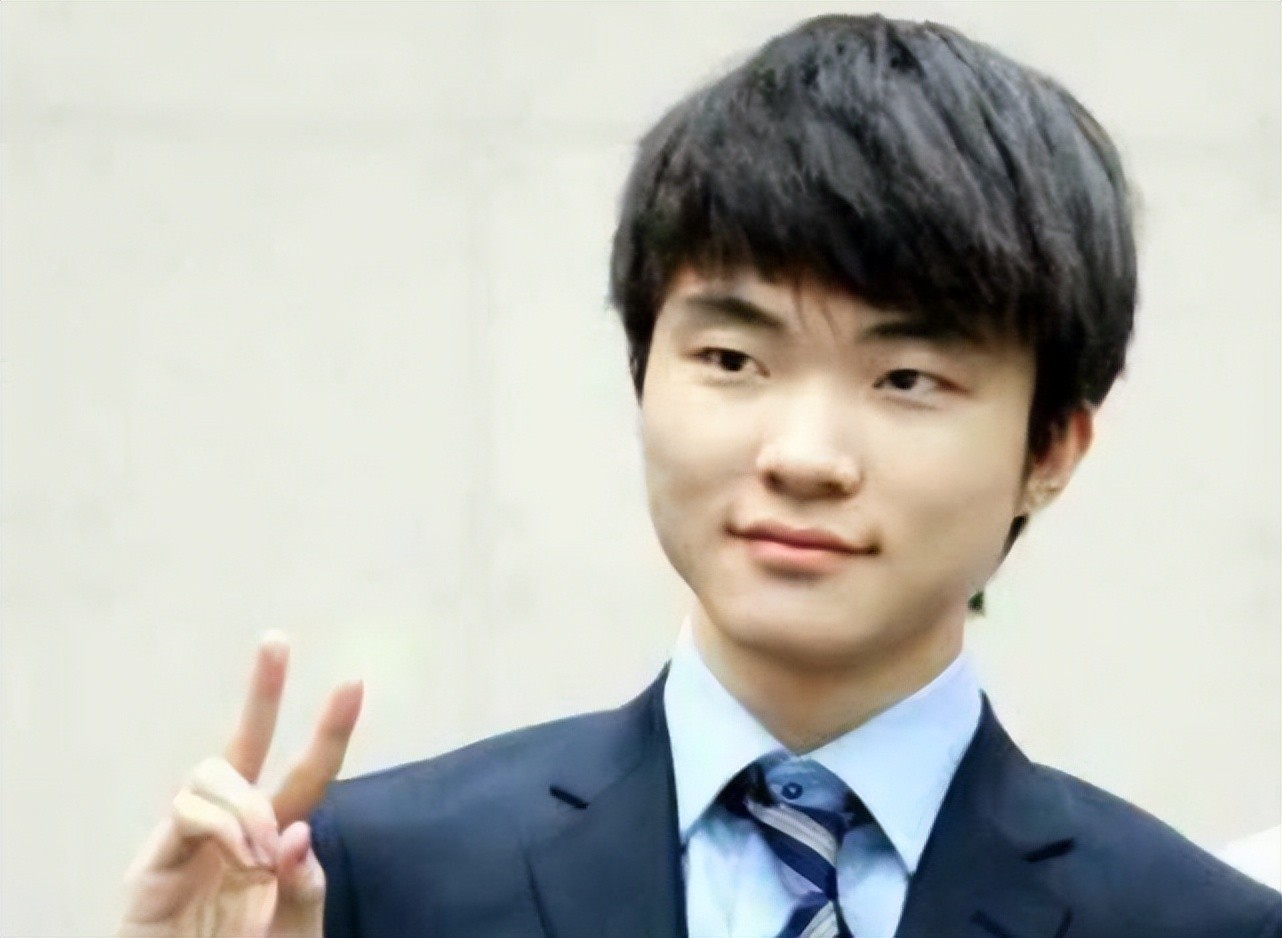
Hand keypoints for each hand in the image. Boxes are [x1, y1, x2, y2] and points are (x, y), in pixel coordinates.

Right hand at [118, 633, 362, 937]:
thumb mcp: (293, 932)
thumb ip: (305, 889)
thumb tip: (300, 831)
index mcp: (271, 841)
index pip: (303, 776)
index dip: (328, 734)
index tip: (354, 683)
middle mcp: (228, 829)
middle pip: (244, 744)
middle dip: (262, 691)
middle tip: (277, 641)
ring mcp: (185, 842)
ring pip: (213, 769)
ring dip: (249, 803)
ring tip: (261, 856)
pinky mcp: (149, 867)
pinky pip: (186, 809)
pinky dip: (223, 825)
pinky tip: (243, 857)